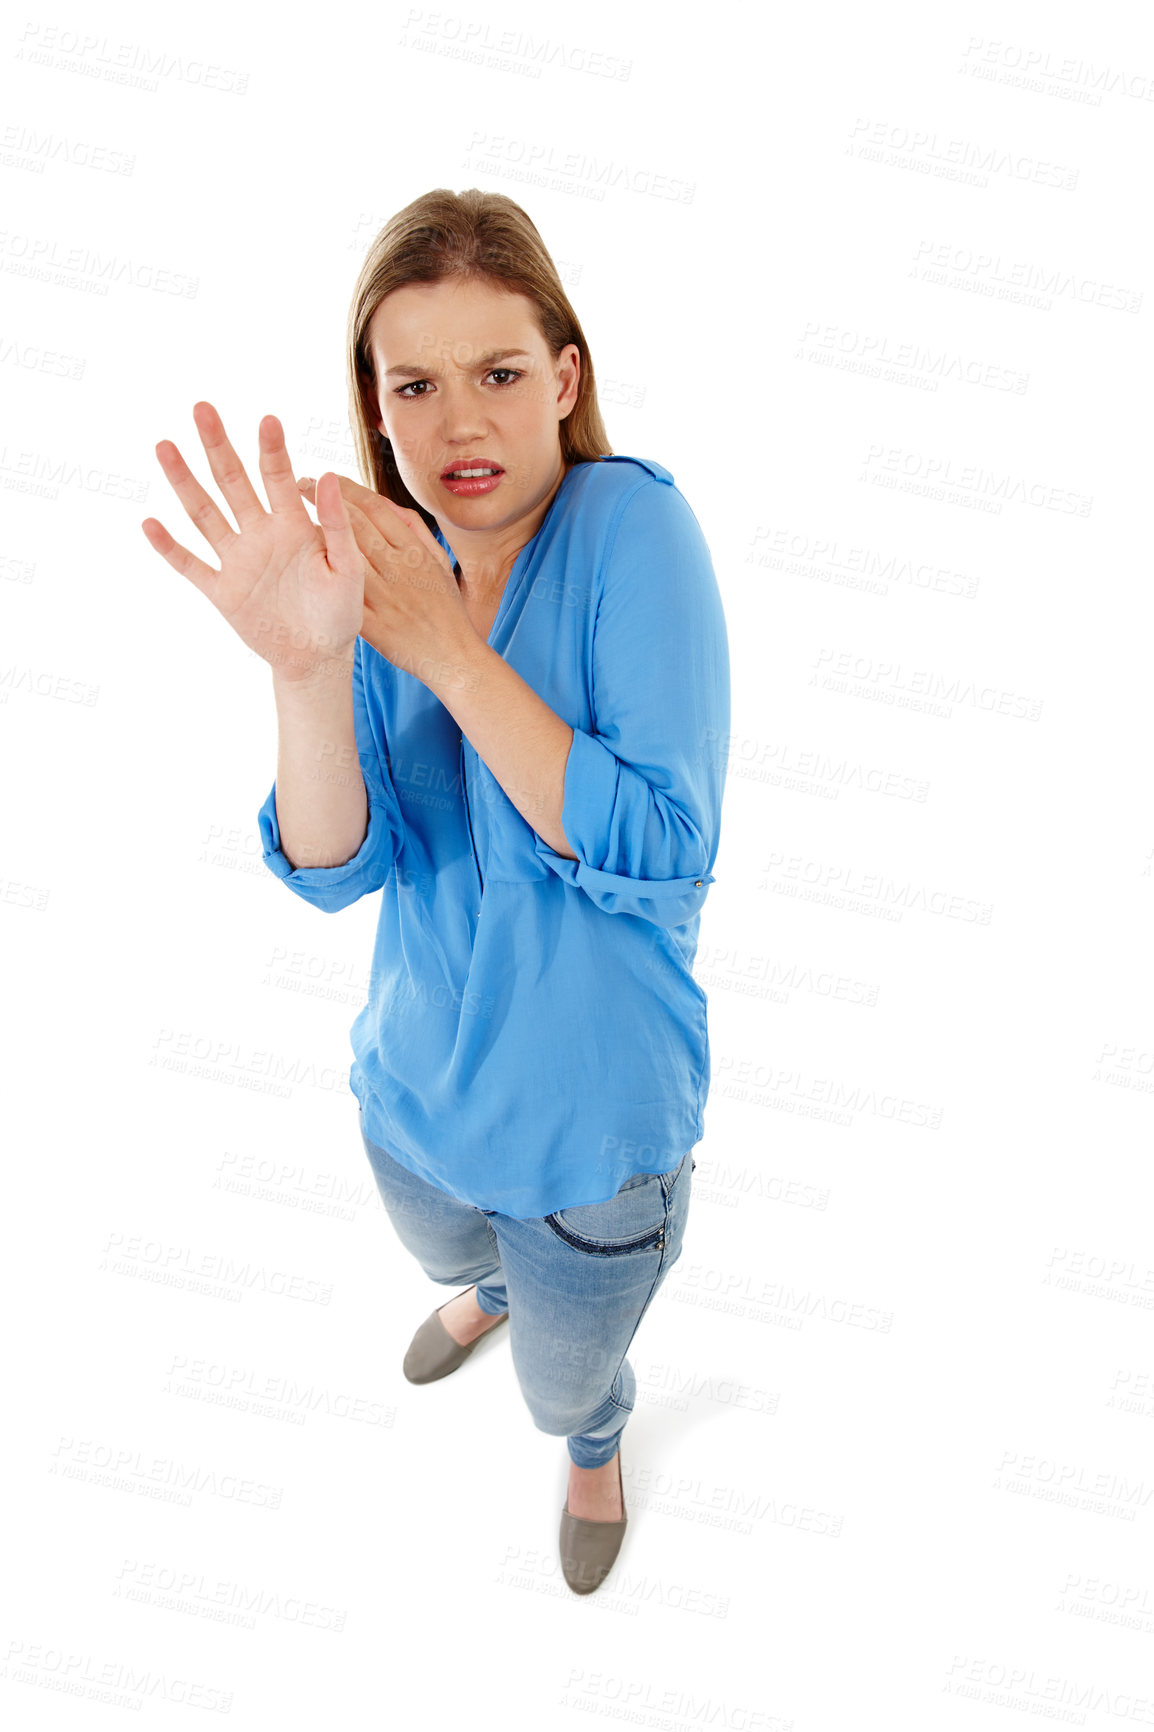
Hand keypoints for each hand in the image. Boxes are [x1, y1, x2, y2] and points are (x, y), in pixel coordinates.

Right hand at [141, 402, 365, 682]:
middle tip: (202, 409)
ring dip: (184, 482)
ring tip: (165, 447)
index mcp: (294, 526)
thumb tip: (328, 476)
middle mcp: (260, 534)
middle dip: (218, 446)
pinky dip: (169, 547)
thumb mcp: (348, 568)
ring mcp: (237, 560)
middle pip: (233, 482)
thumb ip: (336, 524)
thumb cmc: (341, 612)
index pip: (279, 477)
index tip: (267, 419)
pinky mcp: (222, 590)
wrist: (318, 657)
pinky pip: (190, 565)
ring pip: (205, 514)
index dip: (272, 449)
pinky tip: (149, 523)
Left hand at [296, 473, 477, 687]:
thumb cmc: (445, 607)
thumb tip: (388, 504)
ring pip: (346, 557)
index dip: (347, 488)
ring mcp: (386, 598)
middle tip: (299, 483)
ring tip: (295, 518)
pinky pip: (344, 597)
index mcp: (416, 551)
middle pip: (357, 525)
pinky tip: (306, 566)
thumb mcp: (439, 562)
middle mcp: (400, 569)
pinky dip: (324, 579)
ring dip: (318, 533)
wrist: (453, 656)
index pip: (377, 508)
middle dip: (324, 499)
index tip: (324, 477)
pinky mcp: (375, 625)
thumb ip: (415, 530)